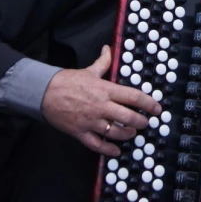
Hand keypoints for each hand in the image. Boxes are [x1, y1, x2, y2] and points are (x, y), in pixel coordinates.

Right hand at [41, 45, 160, 156]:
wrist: (43, 92)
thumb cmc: (66, 81)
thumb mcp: (88, 70)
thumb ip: (102, 63)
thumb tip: (108, 50)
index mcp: (105, 90)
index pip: (133, 96)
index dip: (148, 103)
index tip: (157, 108)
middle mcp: (101, 106)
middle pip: (128, 117)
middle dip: (141, 122)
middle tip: (146, 123)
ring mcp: (91, 121)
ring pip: (116, 133)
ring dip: (128, 134)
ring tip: (133, 133)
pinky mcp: (80, 132)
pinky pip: (98, 145)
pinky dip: (108, 150)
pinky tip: (116, 151)